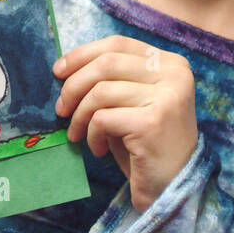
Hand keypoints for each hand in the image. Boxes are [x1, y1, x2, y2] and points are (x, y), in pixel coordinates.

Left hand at [54, 35, 198, 212]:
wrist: (172, 188)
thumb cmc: (146, 144)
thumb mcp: (133, 102)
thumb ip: (112, 79)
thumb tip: (65, 66)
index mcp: (172, 64)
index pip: (118, 44)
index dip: (82, 55)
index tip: (58, 71)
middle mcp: (175, 76)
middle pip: (107, 63)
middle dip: (74, 86)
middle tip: (61, 109)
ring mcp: (167, 98)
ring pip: (101, 91)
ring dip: (80, 116)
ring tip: (78, 134)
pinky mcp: (153, 123)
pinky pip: (102, 118)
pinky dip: (91, 134)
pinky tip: (98, 149)